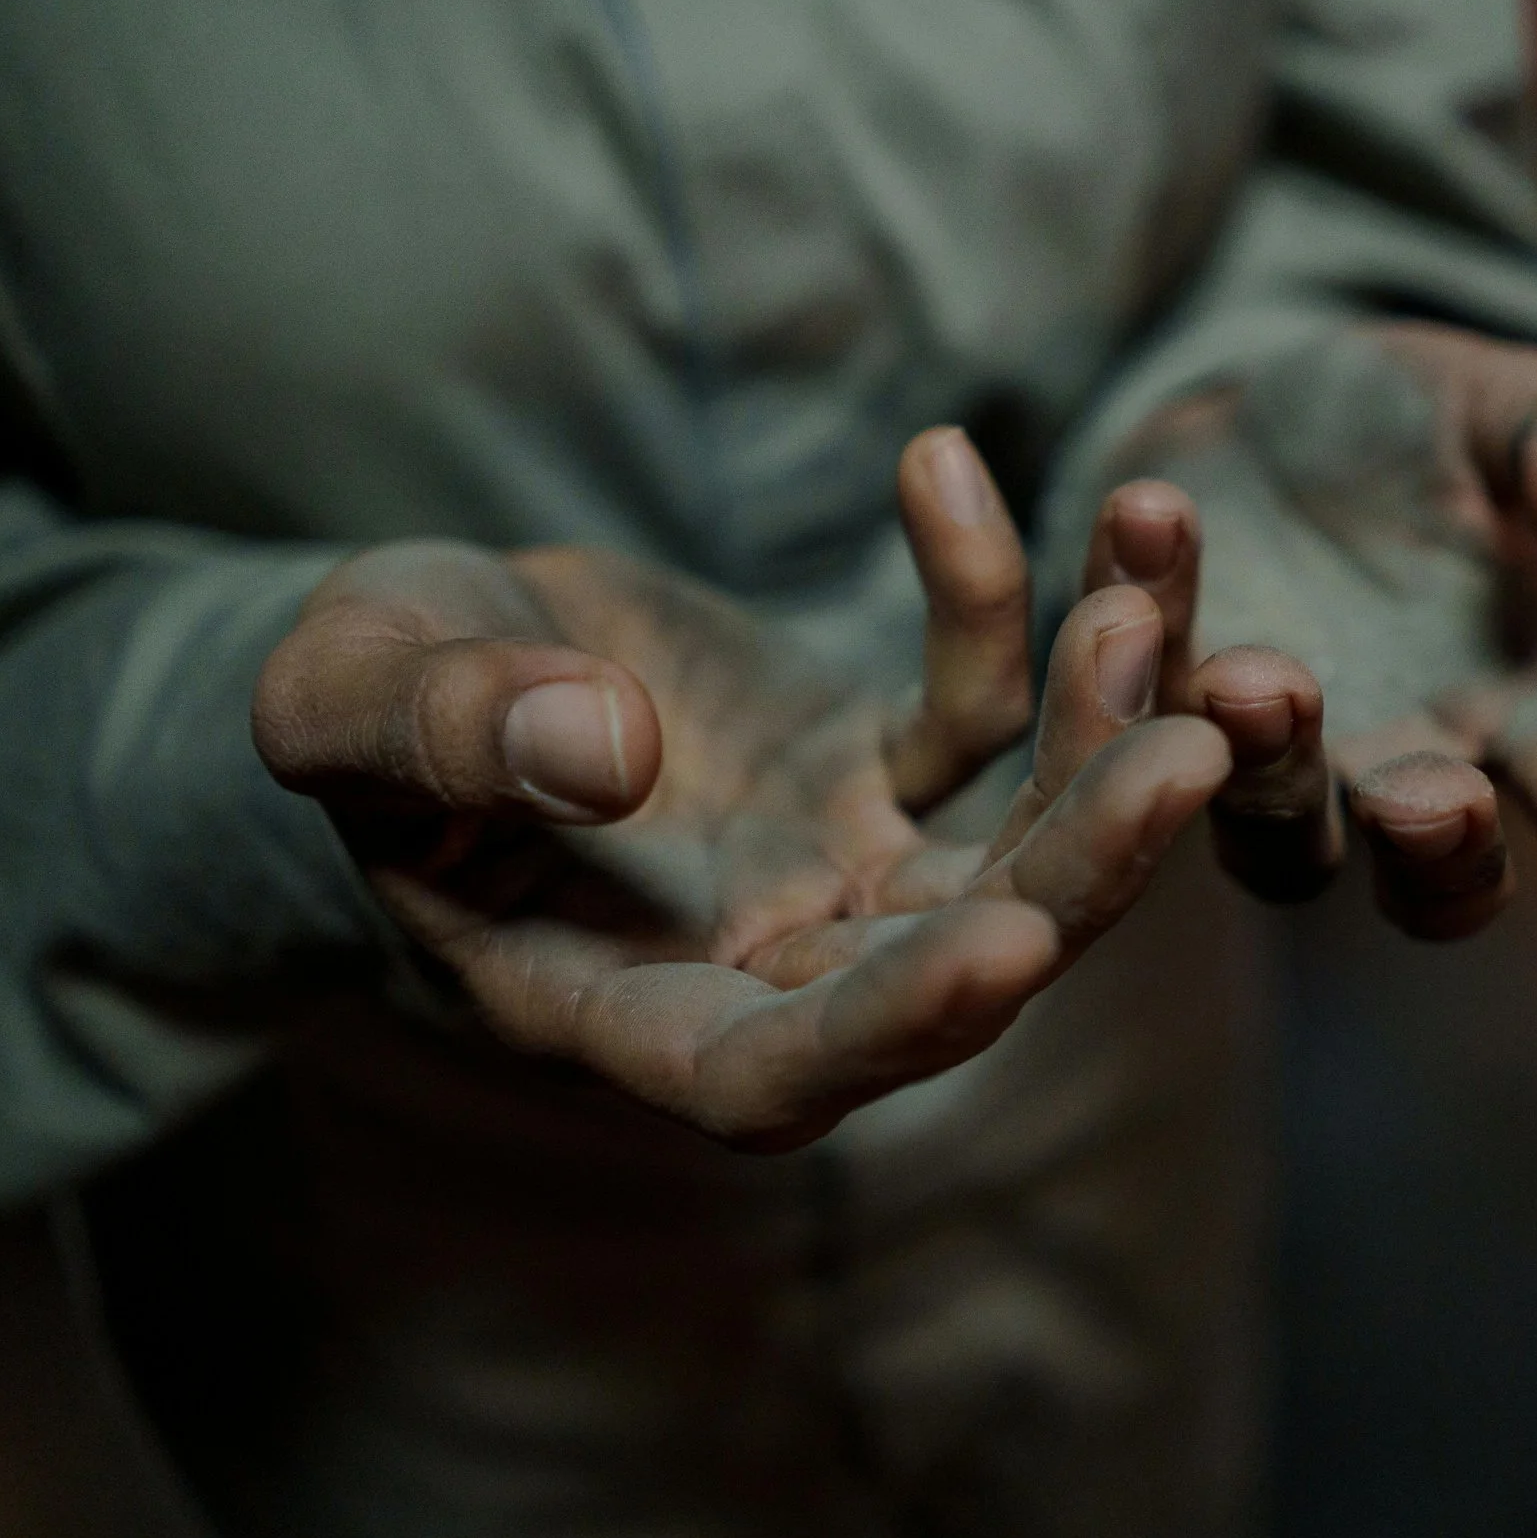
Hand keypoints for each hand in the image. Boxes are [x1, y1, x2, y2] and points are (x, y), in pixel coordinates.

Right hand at [251, 428, 1230, 1149]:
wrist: (426, 649)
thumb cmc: (358, 706)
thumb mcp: (347, 702)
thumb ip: (439, 733)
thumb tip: (601, 751)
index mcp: (621, 1009)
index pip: (775, 1073)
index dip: (895, 1028)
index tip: (1012, 943)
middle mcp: (764, 966)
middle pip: (959, 960)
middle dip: (1082, 869)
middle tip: (1190, 750)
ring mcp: (838, 871)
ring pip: (1014, 838)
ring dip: (1095, 729)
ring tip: (1143, 594)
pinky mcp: (879, 770)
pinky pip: (974, 711)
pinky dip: (992, 602)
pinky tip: (942, 464)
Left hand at [1095, 321, 1536, 938]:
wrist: (1248, 414)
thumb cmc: (1413, 428)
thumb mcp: (1496, 402)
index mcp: (1520, 708)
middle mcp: (1399, 770)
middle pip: (1431, 879)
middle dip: (1434, 842)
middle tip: (1426, 793)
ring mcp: (1263, 767)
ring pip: (1271, 841)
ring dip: (1269, 767)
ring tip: (1253, 675)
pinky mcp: (1139, 721)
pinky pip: (1130, 706)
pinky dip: (1139, 615)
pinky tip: (1149, 513)